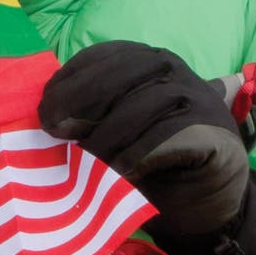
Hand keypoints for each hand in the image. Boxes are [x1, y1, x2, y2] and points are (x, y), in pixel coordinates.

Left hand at [38, 40, 250, 236]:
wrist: (211, 197)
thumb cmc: (155, 161)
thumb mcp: (118, 131)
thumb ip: (92, 117)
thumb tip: (48, 117)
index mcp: (145, 60)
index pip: (101, 57)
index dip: (68, 80)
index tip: (44, 108)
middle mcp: (172, 69)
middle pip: (118, 76)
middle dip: (79, 101)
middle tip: (53, 131)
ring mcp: (194, 96)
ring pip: (140, 105)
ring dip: (105, 136)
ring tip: (83, 160)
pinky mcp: (211, 128)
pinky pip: (166, 135)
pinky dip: (137, 154)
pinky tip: (118, 171)